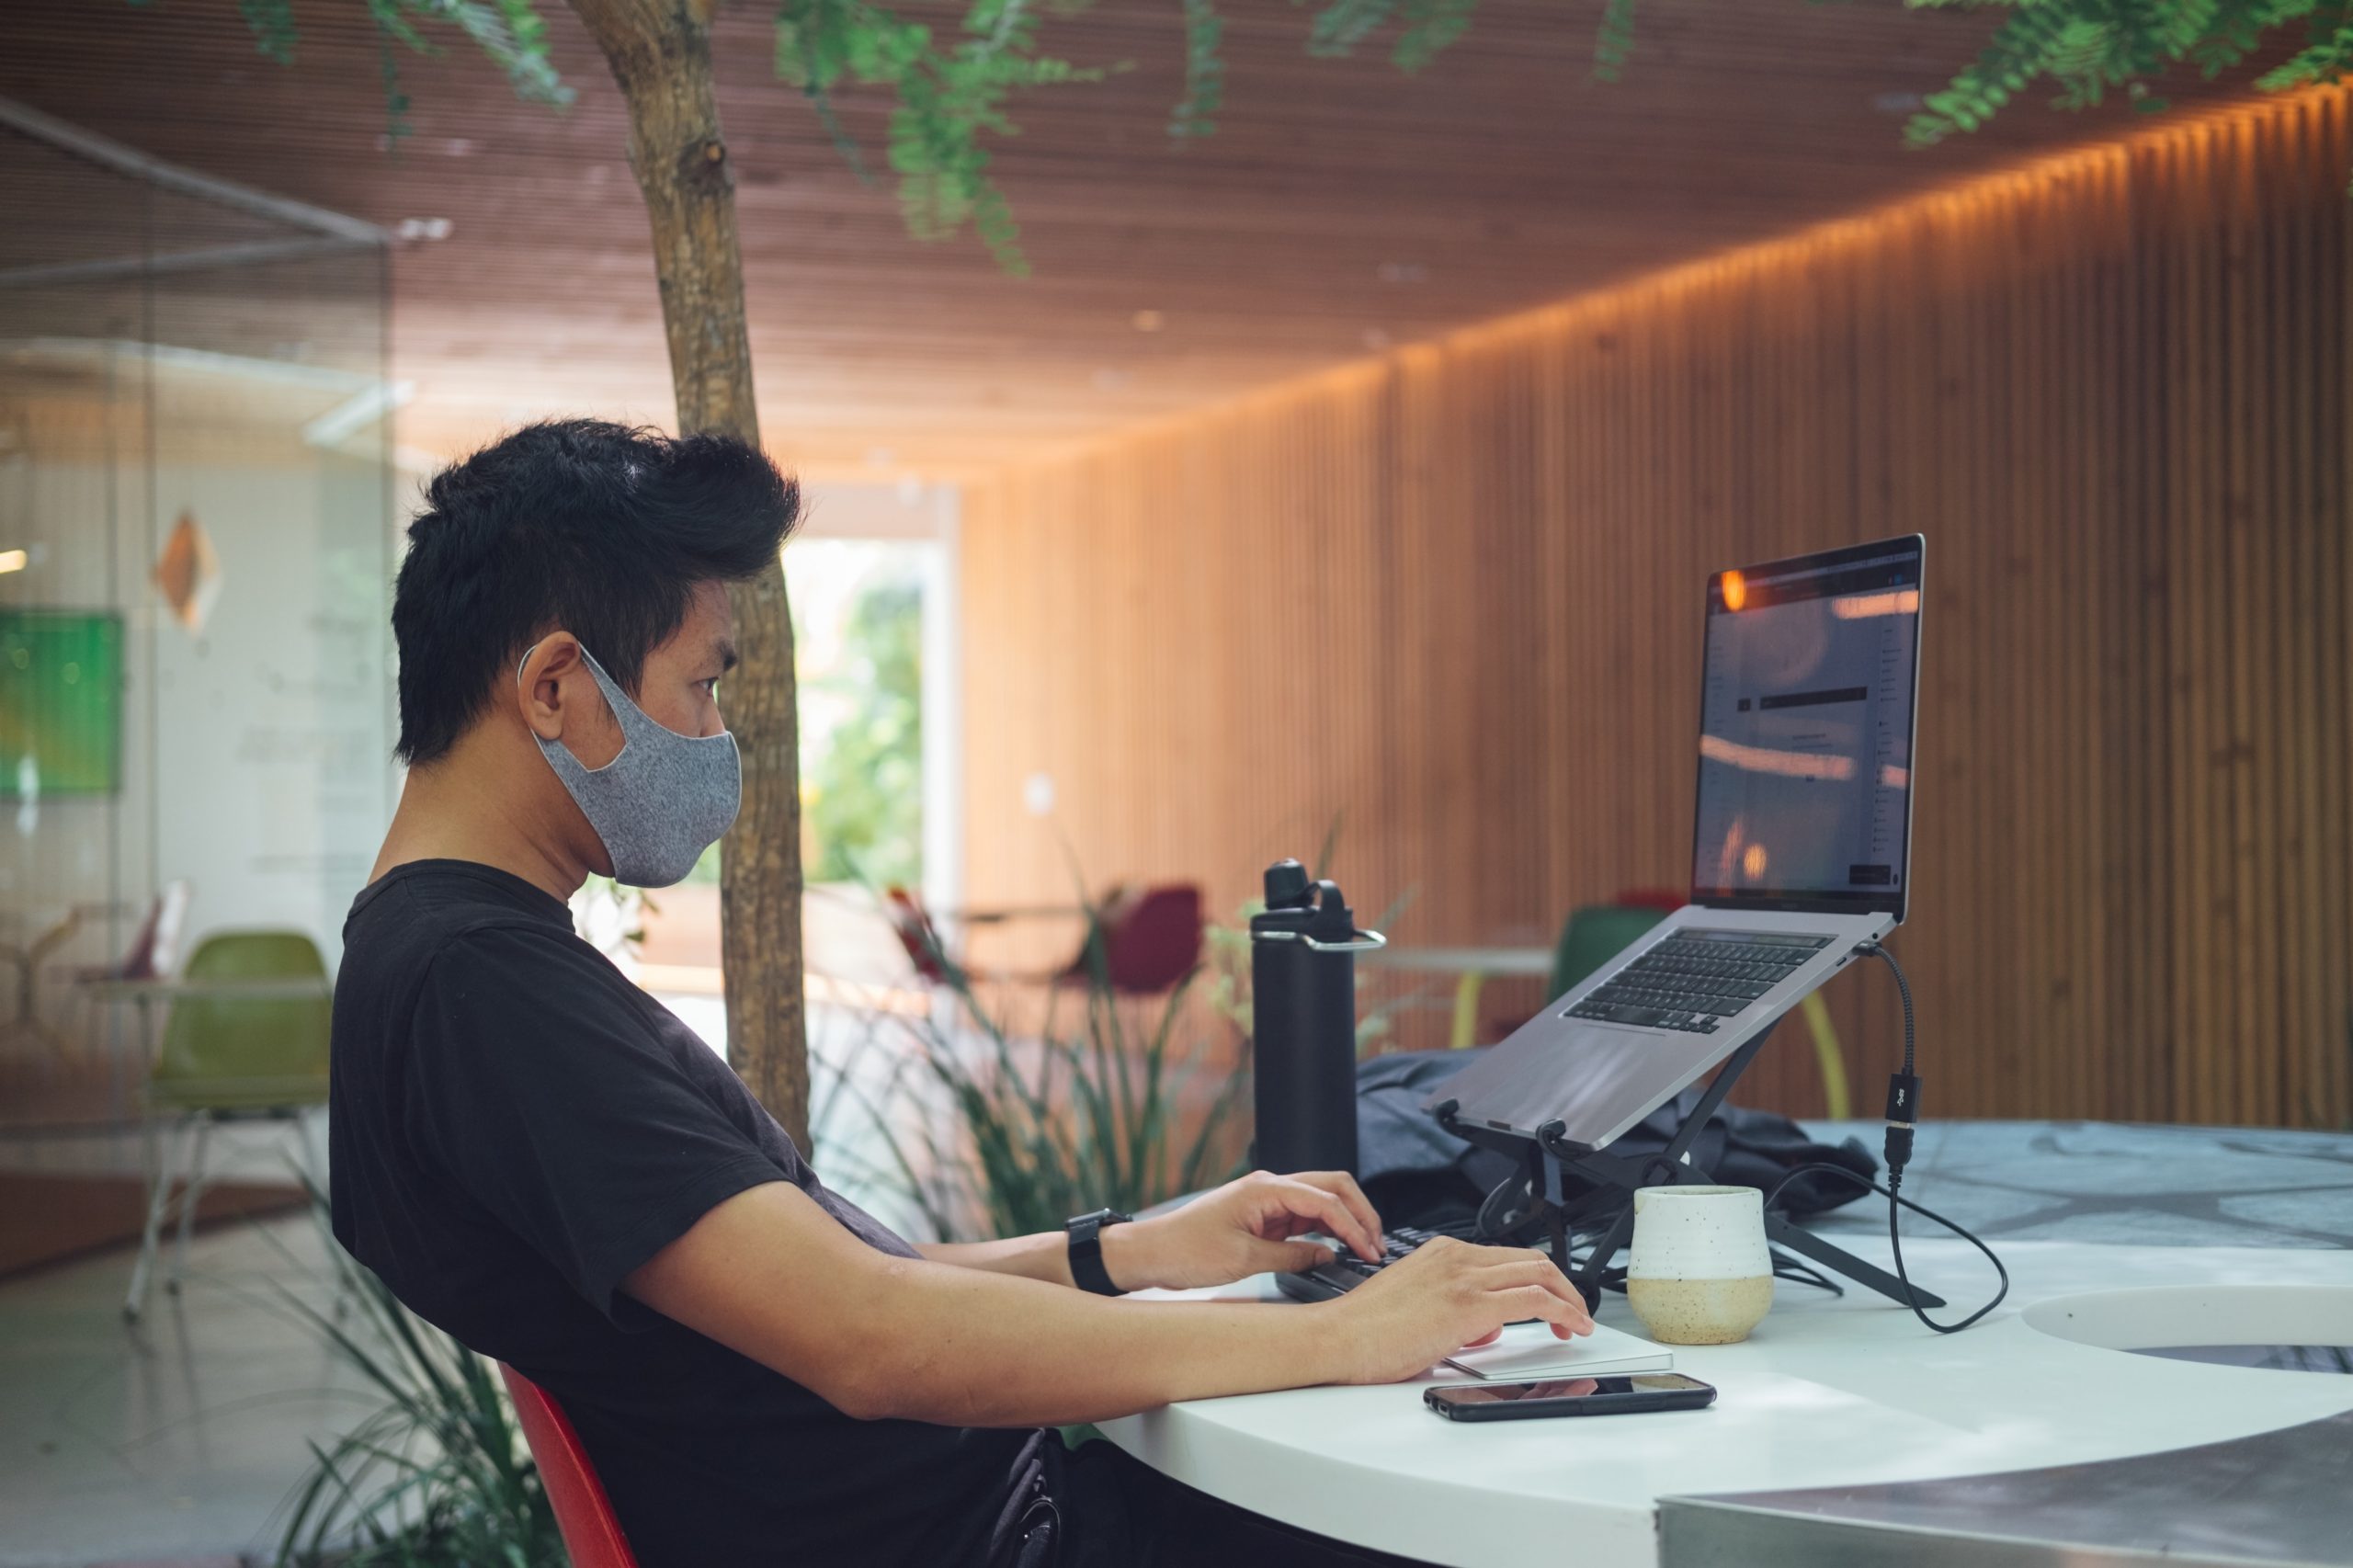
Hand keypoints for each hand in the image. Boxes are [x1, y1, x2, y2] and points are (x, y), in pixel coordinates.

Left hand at [1106, 1169, 1382, 1291]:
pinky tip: (1336, 1247)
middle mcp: (1268, 1186)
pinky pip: (1303, 1215)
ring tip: (1364, 1247)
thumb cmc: (1186, 1251)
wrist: (1150, 1253)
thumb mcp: (1243, 1259)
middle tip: (1377, 1244)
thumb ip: (1291, 1256)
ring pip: (1320, 1199)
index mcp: (1265, 1189)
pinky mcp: (1262, 1215)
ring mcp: (1266, 1199)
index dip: (1353, 1226)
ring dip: (1345, 1220)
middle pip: (1331, 1187)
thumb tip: (1326, 1255)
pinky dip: (1325, 1228)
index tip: (1369, 1251)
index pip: (1325, 1200)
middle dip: (1359, 1213)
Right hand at [1328, 1236, 1592, 1383]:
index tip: (1550, 1301)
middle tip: (1573, 1312)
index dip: (1538, 1278)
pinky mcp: (1469, 1304)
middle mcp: (1455, 1257)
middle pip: (1531, 1258)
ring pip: (1539, 1273)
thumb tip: (1484, 1326)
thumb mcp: (1417, 1306)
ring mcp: (1463, 1277)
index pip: (1506, 1257)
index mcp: (1442, 1253)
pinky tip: (1572, 1327)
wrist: (1338, 1338)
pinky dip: (1563, 1310)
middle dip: (1562, 1285)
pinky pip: (1533, 1299)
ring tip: (1578, 1322)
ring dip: (1569, 1298)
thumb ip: (1453, 1308)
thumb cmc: (1365, 1330)